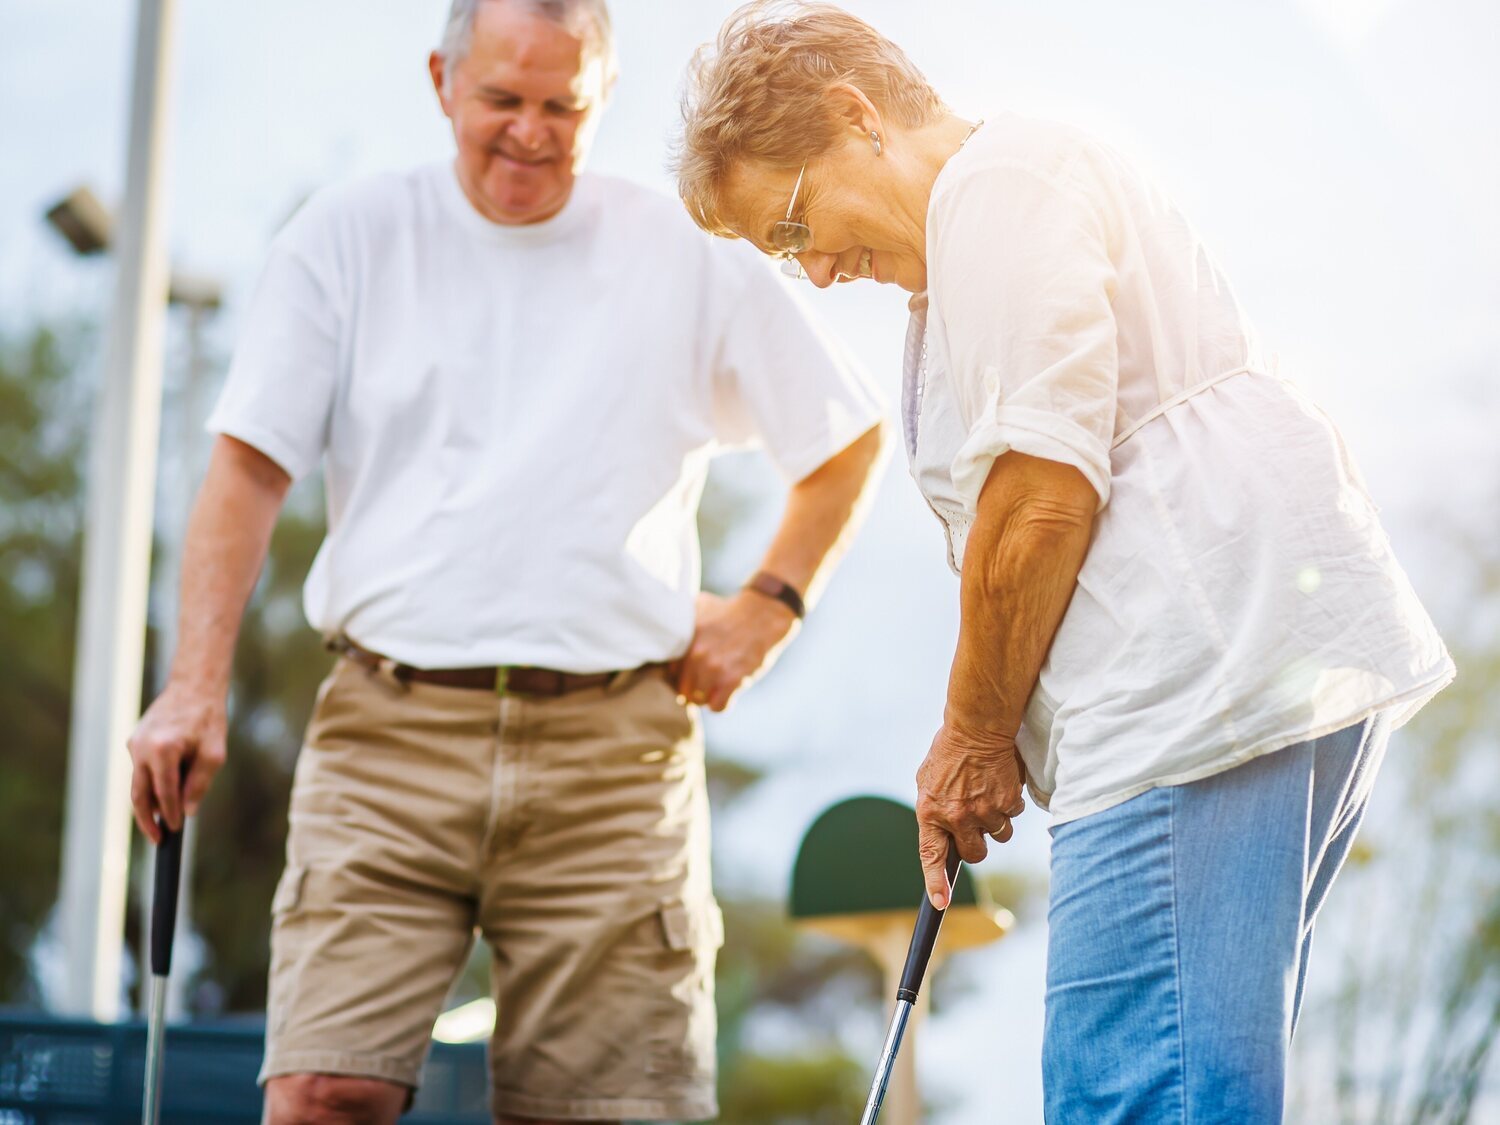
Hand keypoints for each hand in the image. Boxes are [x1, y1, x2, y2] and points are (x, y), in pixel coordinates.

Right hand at [126, 681, 227, 842]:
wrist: (194, 686)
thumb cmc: (208, 719)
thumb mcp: (214, 753)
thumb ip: (199, 784)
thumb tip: (187, 811)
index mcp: (162, 750)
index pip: (163, 794)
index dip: (169, 816)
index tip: (174, 832)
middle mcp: (141, 748)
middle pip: (139, 795)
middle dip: (147, 820)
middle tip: (157, 840)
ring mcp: (134, 744)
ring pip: (138, 783)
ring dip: (149, 803)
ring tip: (161, 822)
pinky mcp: (134, 741)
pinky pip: (141, 769)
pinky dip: (151, 784)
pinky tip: (165, 793)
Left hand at [676, 590, 798, 711]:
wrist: (763, 613)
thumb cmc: (731, 609)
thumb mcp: (700, 606)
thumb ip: (682, 618)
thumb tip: (664, 621)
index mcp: (686, 641)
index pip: (669, 674)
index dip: (680, 677)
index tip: (690, 676)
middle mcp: (696, 656)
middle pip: (683, 691)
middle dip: (692, 691)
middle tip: (704, 686)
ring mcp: (714, 669)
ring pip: (699, 700)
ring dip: (707, 698)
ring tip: (716, 688)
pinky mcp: (732, 680)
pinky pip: (718, 707)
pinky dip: (721, 704)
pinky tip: (727, 694)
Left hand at [915, 723, 1026, 907]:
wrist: (977, 726)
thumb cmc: (949, 750)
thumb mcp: (929, 780)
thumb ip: (935, 809)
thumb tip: (943, 832)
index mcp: (931, 811)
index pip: (931, 856)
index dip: (935, 883)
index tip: (940, 904)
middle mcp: (957, 816)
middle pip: (975, 854)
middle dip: (977, 844)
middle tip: (976, 824)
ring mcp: (984, 811)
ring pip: (999, 836)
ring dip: (996, 822)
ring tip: (987, 793)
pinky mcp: (1007, 802)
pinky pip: (1013, 815)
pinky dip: (1009, 804)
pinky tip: (1000, 783)